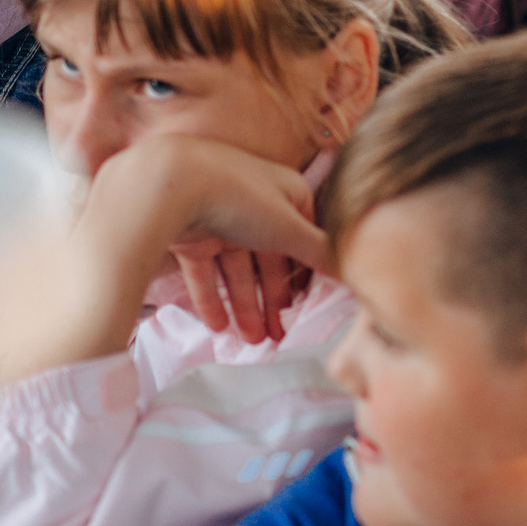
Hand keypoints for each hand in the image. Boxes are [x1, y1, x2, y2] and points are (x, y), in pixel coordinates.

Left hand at [37, 135, 332, 370]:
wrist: (172, 185)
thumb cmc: (241, 197)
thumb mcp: (290, 228)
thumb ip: (321, 253)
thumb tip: (354, 269)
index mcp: (289, 195)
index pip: (304, 241)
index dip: (307, 276)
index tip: (307, 309)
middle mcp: (257, 206)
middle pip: (270, 261)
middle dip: (273, 301)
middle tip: (276, 336)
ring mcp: (223, 221)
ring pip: (238, 271)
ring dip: (245, 306)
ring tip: (250, 340)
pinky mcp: (192, 236)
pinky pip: (206, 273)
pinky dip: (212, 299)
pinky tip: (218, 326)